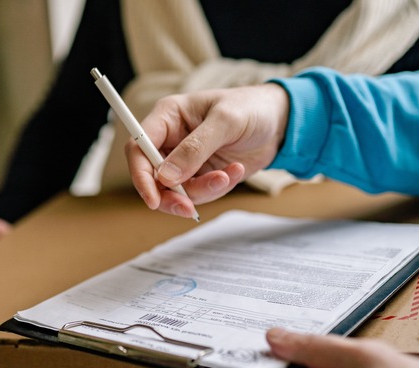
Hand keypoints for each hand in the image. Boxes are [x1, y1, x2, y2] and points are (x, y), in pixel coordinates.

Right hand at [125, 84, 288, 217]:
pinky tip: (236, 171)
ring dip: (202, 191)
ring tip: (228, 175)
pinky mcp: (201, 175)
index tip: (153, 199)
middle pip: (152, 177)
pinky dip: (217, 188)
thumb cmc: (251, 108)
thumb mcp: (225, 122)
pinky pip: (199, 193)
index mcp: (168, 116)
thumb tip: (167, 177)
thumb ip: (195, 148)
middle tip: (188, 207)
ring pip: (176, 191)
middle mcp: (171, 139)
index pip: (138, 147)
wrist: (280, 121)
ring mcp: (185, 160)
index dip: (140, 174)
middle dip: (170, 195)